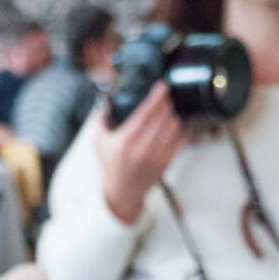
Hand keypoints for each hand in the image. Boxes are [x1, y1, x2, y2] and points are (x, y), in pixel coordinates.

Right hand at [95, 82, 185, 224]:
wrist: (122, 193)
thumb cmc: (110, 165)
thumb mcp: (98, 142)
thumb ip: (101, 119)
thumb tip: (106, 98)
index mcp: (124, 141)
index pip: (145, 113)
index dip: (156, 96)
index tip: (163, 86)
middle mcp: (141, 149)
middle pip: (162, 116)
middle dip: (166, 103)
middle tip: (165, 96)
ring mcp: (156, 157)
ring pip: (173, 125)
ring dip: (173, 114)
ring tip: (169, 110)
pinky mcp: (166, 162)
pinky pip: (180, 139)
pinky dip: (180, 128)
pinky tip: (175, 124)